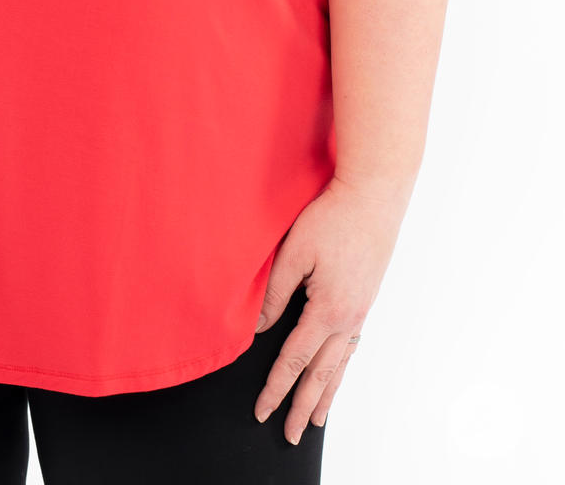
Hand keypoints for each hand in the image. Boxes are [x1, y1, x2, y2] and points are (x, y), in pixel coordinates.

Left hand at [252, 176, 407, 443]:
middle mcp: (348, 319)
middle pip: (320, 374)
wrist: (373, 197)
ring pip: (340, 366)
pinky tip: (337, 374)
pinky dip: (342, 369)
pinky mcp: (365, 300)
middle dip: (302, 406)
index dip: (276, 388)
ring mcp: (360, 312)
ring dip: (326, 394)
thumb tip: (259, 328)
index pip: (294, 360)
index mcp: (327, 311)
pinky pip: (351, 347)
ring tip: (316, 420)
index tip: (262, 410)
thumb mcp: (293, 253)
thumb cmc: (331, 218)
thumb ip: (274, 293)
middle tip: (290, 435)